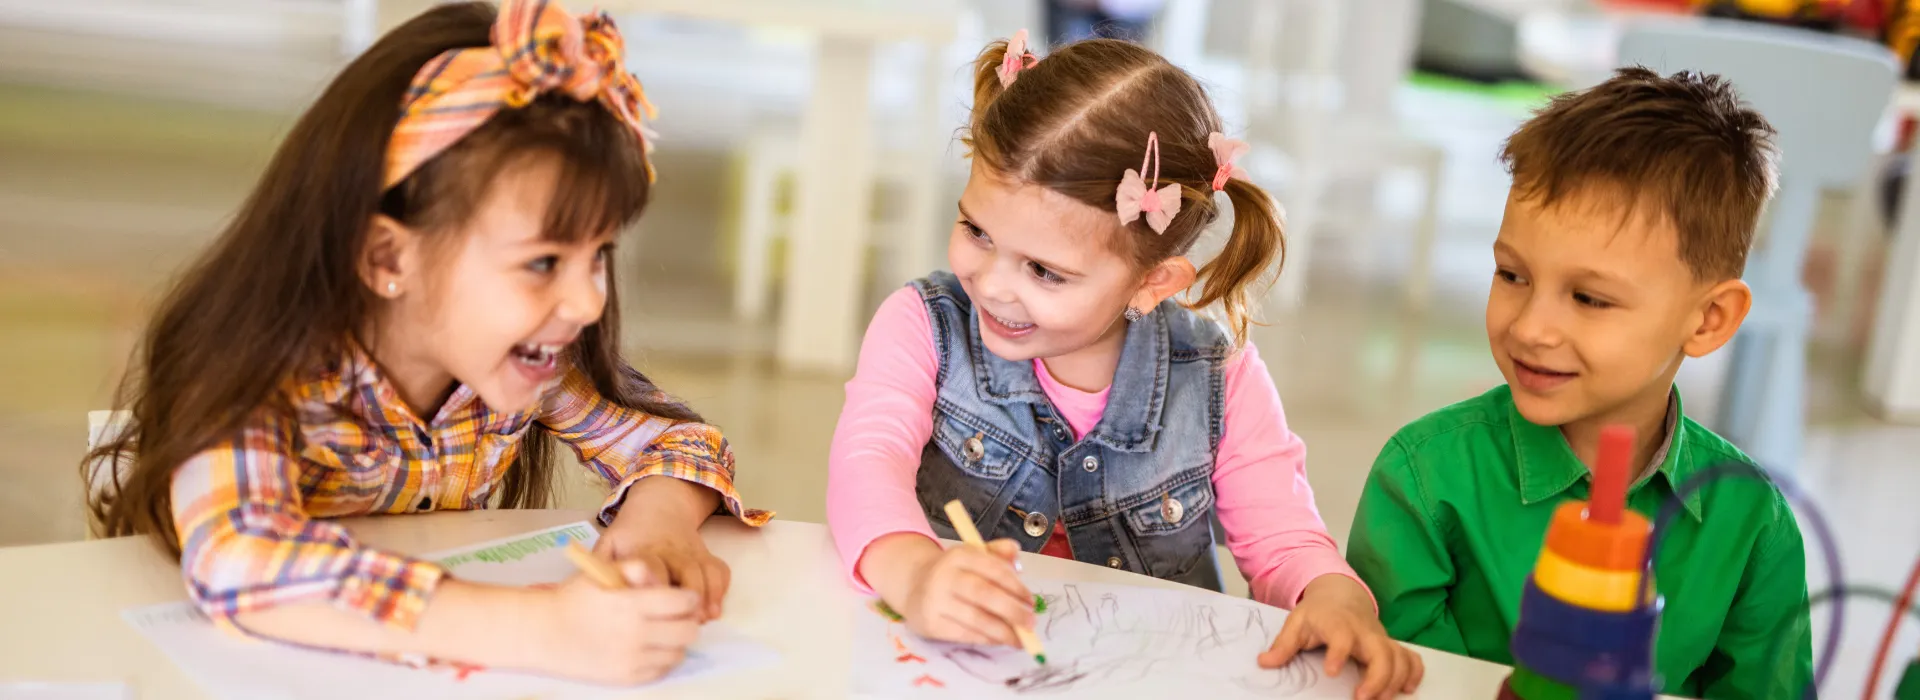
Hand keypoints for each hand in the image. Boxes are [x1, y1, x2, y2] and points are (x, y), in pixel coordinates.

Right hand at [534, 562, 702, 685]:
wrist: (544, 633)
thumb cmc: (574, 599)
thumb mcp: (601, 572)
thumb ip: (636, 567)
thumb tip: (661, 577)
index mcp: (631, 604)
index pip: (684, 603)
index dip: (689, 598)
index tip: (683, 597)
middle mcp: (636, 634)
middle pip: (688, 631)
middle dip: (688, 620)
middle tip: (677, 616)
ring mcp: (632, 659)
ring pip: (679, 652)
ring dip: (676, 641)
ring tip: (662, 632)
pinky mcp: (627, 677)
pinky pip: (661, 670)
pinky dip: (661, 659)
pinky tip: (649, 648)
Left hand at [595, 518, 729, 621]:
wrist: (659, 505)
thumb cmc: (631, 532)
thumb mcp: (609, 542)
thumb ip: (600, 565)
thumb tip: (587, 589)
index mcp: (645, 549)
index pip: (652, 565)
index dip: (654, 583)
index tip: (653, 603)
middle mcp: (672, 550)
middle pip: (687, 569)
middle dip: (690, 595)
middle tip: (688, 621)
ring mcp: (692, 552)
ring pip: (707, 571)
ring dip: (709, 595)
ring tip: (705, 619)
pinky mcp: (706, 555)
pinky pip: (720, 570)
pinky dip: (721, 589)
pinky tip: (715, 609)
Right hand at [898, 539, 1034, 646]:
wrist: (913, 586)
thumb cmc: (954, 573)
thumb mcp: (974, 556)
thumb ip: (997, 554)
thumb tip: (1017, 555)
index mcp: (959, 554)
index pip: (993, 569)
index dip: (1015, 586)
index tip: (1030, 601)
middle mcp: (944, 575)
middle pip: (984, 594)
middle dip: (1012, 611)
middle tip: (1030, 623)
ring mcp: (934, 600)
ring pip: (975, 618)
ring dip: (1002, 631)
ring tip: (1020, 638)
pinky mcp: (929, 622)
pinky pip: (963, 634)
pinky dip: (985, 639)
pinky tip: (999, 640)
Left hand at [1259, 575, 1422, 699]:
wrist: (1340, 595)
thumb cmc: (1318, 612)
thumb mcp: (1296, 623)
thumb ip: (1283, 645)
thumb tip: (1264, 662)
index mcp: (1338, 624)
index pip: (1342, 636)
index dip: (1339, 653)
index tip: (1332, 671)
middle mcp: (1364, 631)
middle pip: (1381, 651)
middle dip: (1377, 677)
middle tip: (1362, 698)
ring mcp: (1380, 638)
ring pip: (1399, 657)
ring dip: (1395, 680)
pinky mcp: (1390, 645)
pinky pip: (1411, 657)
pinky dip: (1414, 672)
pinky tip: (1406, 689)